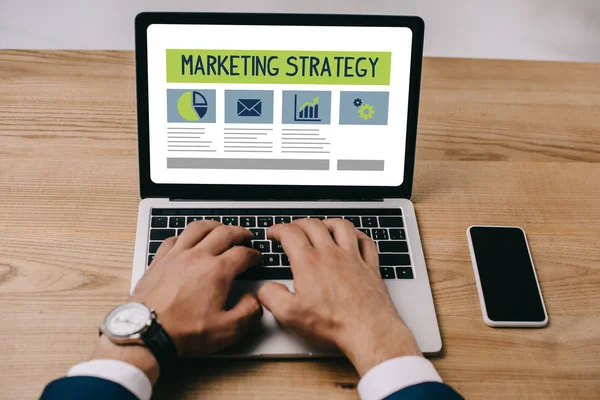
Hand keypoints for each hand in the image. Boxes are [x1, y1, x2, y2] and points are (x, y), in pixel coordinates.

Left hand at [93, 221, 261, 380]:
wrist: (146, 333)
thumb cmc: (182, 332)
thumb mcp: (227, 330)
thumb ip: (249, 312)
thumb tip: (255, 300)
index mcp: (216, 271)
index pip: (242, 253)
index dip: (253, 254)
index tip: (256, 258)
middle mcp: (197, 257)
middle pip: (224, 233)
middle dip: (239, 232)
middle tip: (246, 236)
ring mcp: (176, 256)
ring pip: (198, 228)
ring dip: (214, 225)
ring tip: (221, 228)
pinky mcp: (159, 261)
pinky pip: (174, 238)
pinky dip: (185, 235)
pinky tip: (187, 240)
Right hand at [258, 218, 421, 375]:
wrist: (369, 331)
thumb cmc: (333, 324)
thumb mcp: (290, 315)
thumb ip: (271, 296)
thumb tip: (265, 289)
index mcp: (309, 263)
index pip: (290, 233)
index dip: (278, 229)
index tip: (273, 233)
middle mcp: (332, 255)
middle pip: (313, 225)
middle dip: (298, 223)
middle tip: (292, 229)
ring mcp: (353, 258)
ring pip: (341, 226)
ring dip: (328, 222)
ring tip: (321, 226)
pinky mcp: (370, 267)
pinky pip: (366, 241)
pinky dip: (358, 235)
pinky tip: (354, 238)